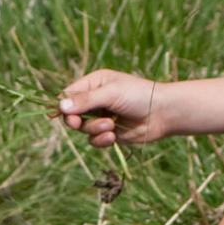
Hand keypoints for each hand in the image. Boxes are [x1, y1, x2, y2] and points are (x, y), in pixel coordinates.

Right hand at [55, 68, 172, 145]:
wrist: (163, 113)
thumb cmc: (138, 95)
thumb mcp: (111, 93)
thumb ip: (85, 100)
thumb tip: (60, 106)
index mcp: (94, 84)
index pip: (69, 94)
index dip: (63, 105)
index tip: (64, 114)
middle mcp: (95, 100)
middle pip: (71, 114)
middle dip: (75, 121)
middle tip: (77, 124)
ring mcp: (101, 117)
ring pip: (83, 129)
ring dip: (94, 129)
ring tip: (110, 126)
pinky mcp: (109, 133)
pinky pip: (94, 140)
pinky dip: (101, 140)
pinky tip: (113, 136)